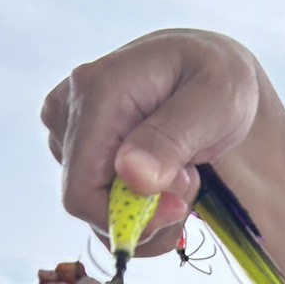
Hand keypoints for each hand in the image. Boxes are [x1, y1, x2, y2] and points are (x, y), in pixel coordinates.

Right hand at [40, 29, 260, 255]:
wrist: (208, 66)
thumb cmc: (217, 77)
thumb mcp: (215, 100)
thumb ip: (172, 138)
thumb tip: (131, 174)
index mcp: (97, 93)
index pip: (82, 191)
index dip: (127, 217)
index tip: (177, 208)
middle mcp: (70, 109)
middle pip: (88, 204)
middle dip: (145, 211)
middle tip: (190, 178)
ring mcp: (68, 128)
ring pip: (95, 207)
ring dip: (146, 210)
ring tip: (182, 170)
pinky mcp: (76, 144)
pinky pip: (99, 199)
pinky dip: (138, 204)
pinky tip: (164, 174)